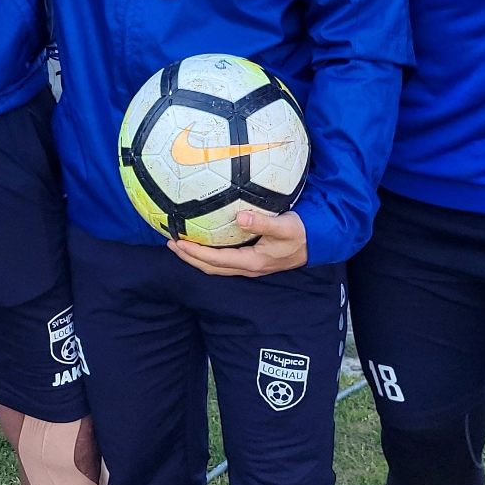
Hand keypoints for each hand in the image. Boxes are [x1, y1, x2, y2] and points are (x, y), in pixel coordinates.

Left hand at [168, 210, 307, 277]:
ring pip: (216, 266)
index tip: (178, 242)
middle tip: (170, 242)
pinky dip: (208, 254)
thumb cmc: (300, 233)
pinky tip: (203, 240)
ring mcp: (249, 266)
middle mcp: (247, 268)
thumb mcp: (285, 226)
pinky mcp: (251, 260)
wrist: (315, 243)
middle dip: (188, 257)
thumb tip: (241, 217)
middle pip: (210, 267)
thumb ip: (263, 222)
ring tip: (180, 243)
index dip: (195, 253)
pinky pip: (223, 260)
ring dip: (196, 257)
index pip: (216, 260)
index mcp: (252, 261)